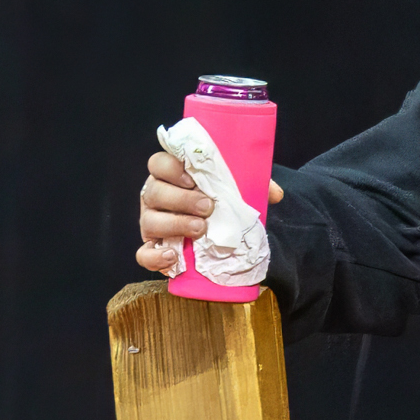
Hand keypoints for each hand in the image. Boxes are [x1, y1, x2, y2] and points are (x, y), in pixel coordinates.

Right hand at [134, 149, 281, 274]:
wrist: (221, 231)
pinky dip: (155, 256)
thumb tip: (275, 194)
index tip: (192, 178)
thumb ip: (255, 184)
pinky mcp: (152, 247)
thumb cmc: (223, 201)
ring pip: (149, 221)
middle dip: (181, 199)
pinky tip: (174, 256)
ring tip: (200, 229)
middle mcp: (156, 196)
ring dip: (175, 224)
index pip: (159, 163)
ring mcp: (151, 221)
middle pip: (154, 192)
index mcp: (172, 175)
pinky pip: (143, 254)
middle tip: (208, 207)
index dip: (171, 168)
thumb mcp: (240, 189)